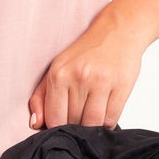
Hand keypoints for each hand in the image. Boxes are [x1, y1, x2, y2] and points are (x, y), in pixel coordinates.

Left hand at [28, 0, 155, 130]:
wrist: (118, 31)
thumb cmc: (85, 53)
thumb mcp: (57, 68)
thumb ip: (41, 97)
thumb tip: (35, 124)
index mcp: (59, 74)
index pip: (54, 118)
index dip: (58, 127)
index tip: (63, 125)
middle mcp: (79, 78)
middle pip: (74, 121)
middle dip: (75, 126)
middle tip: (79, 118)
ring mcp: (101, 82)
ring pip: (93, 123)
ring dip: (92, 127)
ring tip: (91, 119)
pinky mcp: (122, 86)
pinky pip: (112, 118)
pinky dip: (108, 123)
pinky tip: (105, 114)